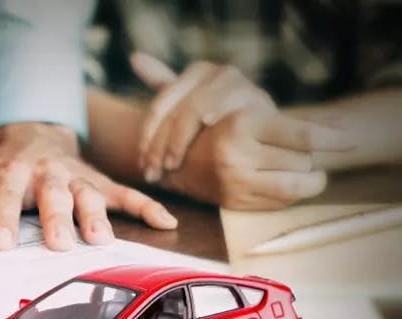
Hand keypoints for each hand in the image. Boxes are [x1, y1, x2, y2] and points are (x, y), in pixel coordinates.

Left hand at [0, 123, 176, 250]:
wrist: (34, 134)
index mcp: (10, 173)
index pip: (4, 196)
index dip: (2, 218)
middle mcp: (46, 174)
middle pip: (52, 195)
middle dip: (57, 218)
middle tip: (59, 244)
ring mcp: (75, 178)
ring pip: (90, 195)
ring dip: (97, 216)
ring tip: (102, 241)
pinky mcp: (99, 183)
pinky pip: (126, 193)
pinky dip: (146, 207)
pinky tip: (166, 223)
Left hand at [131, 52, 275, 181]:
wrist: (272, 134)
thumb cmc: (224, 124)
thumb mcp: (192, 106)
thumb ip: (165, 84)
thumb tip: (135, 57)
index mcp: (198, 72)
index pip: (160, 105)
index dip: (147, 137)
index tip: (141, 164)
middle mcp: (219, 73)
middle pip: (175, 110)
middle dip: (159, 146)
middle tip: (151, 172)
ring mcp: (240, 84)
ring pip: (195, 111)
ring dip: (178, 143)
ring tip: (170, 167)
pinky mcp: (258, 101)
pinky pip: (226, 116)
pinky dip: (211, 128)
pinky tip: (198, 146)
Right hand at [163, 108, 353, 208]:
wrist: (178, 159)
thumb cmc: (225, 129)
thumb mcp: (251, 114)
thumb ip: (292, 122)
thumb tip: (339, 128)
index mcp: (241, 124)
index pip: (302, 136)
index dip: (332, 138)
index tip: (351, 140)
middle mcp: (237, 154)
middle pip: (302, 161)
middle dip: (307, 157)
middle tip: (298, 152)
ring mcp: (235, 182)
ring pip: (296, 185)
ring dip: (306, 179)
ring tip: (304, 172)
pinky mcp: (236, 202)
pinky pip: (281, 202)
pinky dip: (290, 193)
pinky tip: (280, 182)